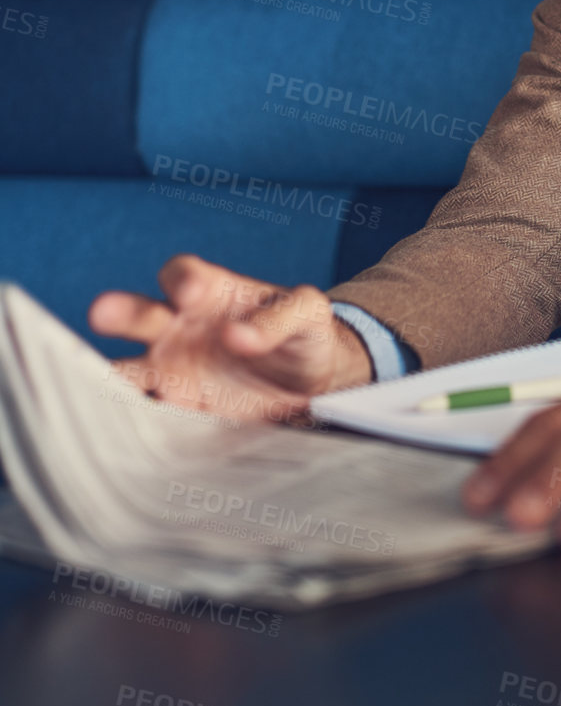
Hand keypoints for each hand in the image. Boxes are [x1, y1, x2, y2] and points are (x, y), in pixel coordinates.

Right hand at [88, 254, 372, 421]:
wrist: (312, 381)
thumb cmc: (305, 332)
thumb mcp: (308, 311)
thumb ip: (279, 317)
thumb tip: (238, 335)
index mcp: (211, 292)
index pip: (182, 274)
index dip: (180, 280)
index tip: (189, 292)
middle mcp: (182, 327)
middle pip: (140, 314)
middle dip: (121, 312)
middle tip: (103, 312)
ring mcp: (175, 369)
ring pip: (130, 367)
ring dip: (114, 372)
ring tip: (103, 381)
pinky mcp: (181, 409)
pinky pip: (150, 414)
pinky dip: (139, 422)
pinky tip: (131, 431)